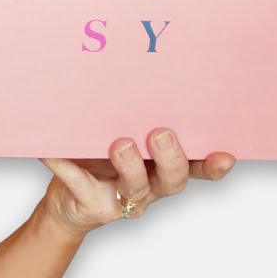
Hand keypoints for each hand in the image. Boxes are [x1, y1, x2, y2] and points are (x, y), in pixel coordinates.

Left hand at [37, 127, 235, 239]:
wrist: (66, 205)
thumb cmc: (98, 163)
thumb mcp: (118, 137)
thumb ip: (129, 118)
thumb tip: (131, 72)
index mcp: (160, 169)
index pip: (195, 168)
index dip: (212, 166)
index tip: (226, 155)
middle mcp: (149, 187)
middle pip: (172, 180)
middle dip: (171, 158)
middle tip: (160, 134)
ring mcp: (122, 199)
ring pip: (136, 186)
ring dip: (130, 165)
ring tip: (120, 144)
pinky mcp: (92, 205)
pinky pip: (79, 183)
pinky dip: (64, 164)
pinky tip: (51, 150)